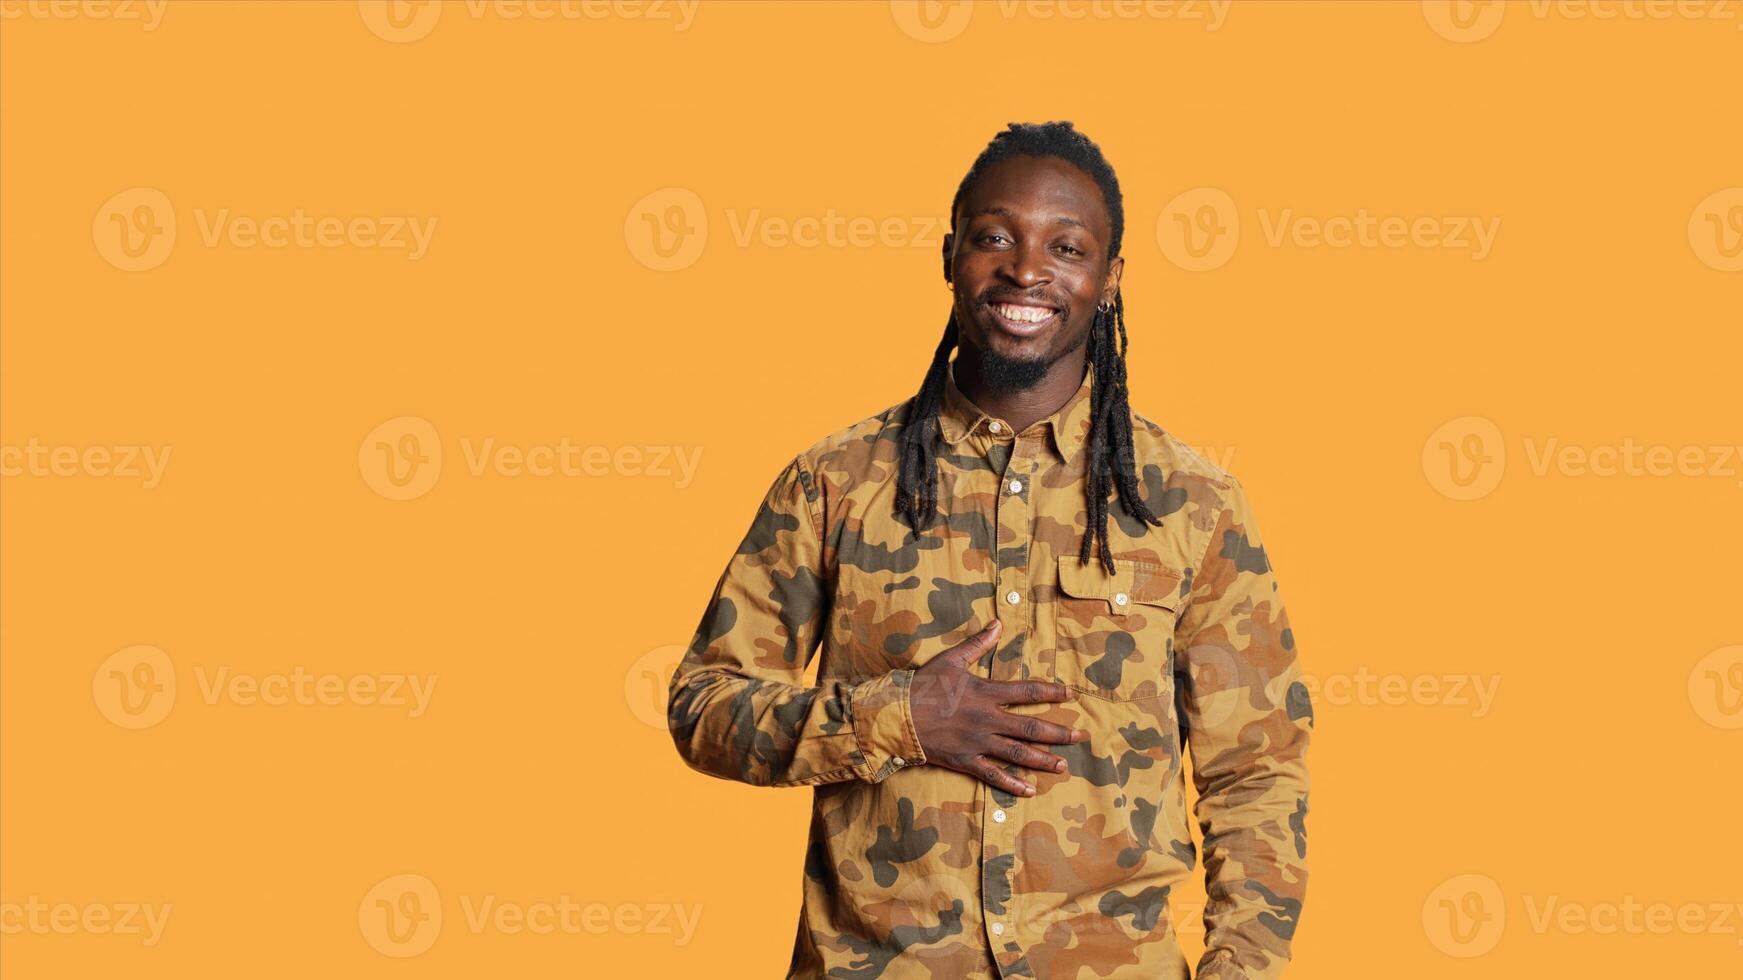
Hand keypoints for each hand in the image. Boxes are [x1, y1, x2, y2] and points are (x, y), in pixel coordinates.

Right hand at [908, 621, 1087, 795]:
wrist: (897, 715)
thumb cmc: (923, 685)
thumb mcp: (951, 659)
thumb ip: (977, 643)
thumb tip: (998, 623)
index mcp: (986, 693)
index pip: (1028, 692)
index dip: (1052, 692)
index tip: (1071, 694)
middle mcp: (987, 719)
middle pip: (1031, 728)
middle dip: (1058, 732)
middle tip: (1080, 736)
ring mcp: (978, 743)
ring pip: (1018, 754)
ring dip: (1043, 760)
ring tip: (1064, 765)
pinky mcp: (966, 761)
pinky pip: (993, 775)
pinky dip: (1013, 784)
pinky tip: (1030, 790)